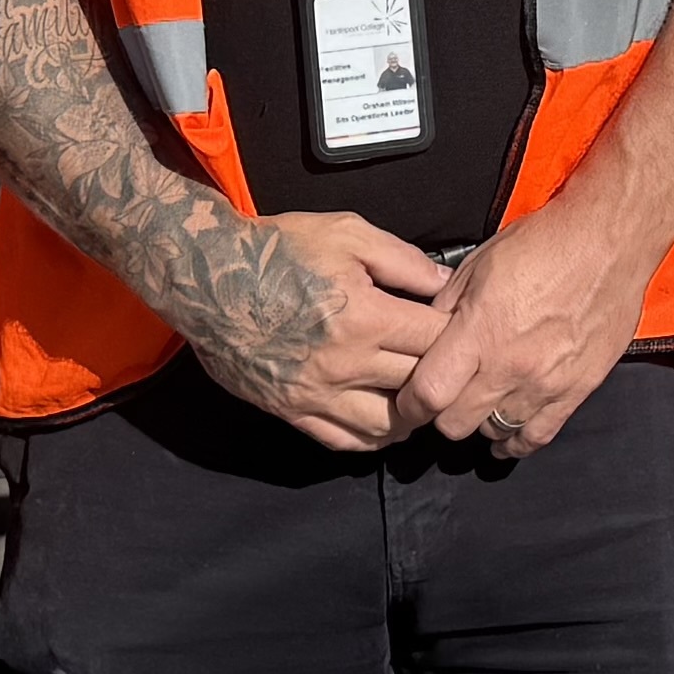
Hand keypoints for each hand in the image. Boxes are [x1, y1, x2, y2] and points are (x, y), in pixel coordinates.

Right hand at [193, 207, 456, 450]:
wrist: (210, 276)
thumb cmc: (280, 249)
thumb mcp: (347, 233)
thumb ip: (404, 260)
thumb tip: (446, 285)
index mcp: (365, 317)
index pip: (435, 342)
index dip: (458, 335)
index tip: (463, 329)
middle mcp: (344, 363)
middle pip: (417, 385)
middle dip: (442, 377)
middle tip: (452, 367)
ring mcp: (316, 393)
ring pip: (385, 426)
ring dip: (411, 416)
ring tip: (419, 397)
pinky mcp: (291, 410)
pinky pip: (342, 440)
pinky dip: (370, 437)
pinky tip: (383, 420)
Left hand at [399, 197, 646, 454]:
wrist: (608, 241)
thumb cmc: (544, 244)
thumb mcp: (477, 264)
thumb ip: (446, 308)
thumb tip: (425, 337)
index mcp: (480, 331)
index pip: (428, 395)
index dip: (410, 405)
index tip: (408, 402)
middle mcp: (510, 366)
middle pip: (456, 424)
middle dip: (442, 415)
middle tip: (445, 399)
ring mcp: (546, 383)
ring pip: (495, 433)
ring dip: (481, 422)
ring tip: (479, 406)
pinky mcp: (577, 390)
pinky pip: (538, 436)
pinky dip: (517, 441)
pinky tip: (506, 436)